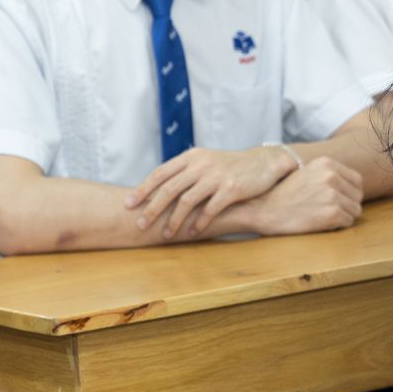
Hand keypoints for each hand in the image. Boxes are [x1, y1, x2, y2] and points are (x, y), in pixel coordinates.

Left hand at [128, 146, 294, 238]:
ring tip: (167, 234)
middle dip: (152, 209)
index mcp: (191, 157)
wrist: (263, 163)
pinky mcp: (231, 190)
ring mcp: (216, 177)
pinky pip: (210, 210)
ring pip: (187, 201)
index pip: (160, 173)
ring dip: (174, 220)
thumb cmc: (229, 166)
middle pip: (169, 189)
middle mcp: (201, 165)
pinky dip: (199, 223)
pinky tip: (193, 232)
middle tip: (140, 224)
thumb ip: (184, 171)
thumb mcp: (205, 161)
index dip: (142, 190)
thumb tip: (156, 189)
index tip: (128, 205)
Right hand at [249, 157, 363, 234]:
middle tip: (330, 210)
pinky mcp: (332, 213)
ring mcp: (333, 195)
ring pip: (355, 210)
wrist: (262, 209)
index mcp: (326, 163)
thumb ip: (328, 174)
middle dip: (347, 204)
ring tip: (324, 216)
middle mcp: (332, 176)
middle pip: (357, 196)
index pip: (357, 180)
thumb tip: (353, 184)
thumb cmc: (282, 193)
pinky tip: (321, 223)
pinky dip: (338, 226)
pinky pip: (348, 222)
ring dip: (343, 216)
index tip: (340, 199)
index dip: (350, 192)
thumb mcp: (305, 172)